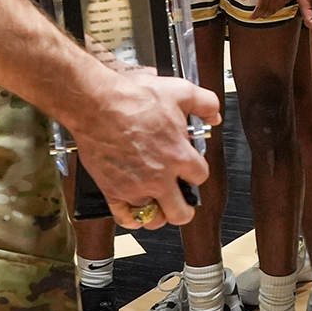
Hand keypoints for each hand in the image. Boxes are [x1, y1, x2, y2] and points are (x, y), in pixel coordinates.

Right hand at [67, 68, 219, 229]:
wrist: (97, 104)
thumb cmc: (134, 97)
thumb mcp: (180, 91)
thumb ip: (205, 103)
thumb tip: (215, 115)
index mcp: (179, 156)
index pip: (200, 177)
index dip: (196, 171)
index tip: (189, 167)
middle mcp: (160, 178)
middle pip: (181, 212)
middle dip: (184, 208)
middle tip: (181, 200)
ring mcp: (136, 188)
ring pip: (154, 219)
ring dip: (159, 214)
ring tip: (158, 203)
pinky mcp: (113, 191)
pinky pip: (126, 218)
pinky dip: (132, 218)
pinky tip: (135, 209)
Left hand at [244, 0, 305, 19]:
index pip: (262, 5)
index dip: (256, 14)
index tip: (252, 17)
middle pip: (271, 7)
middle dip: (264, 14)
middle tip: (258, 16)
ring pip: (280, 4)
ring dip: (273, 11)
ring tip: (266, 13)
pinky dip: (281, 4)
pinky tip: (277, 4)